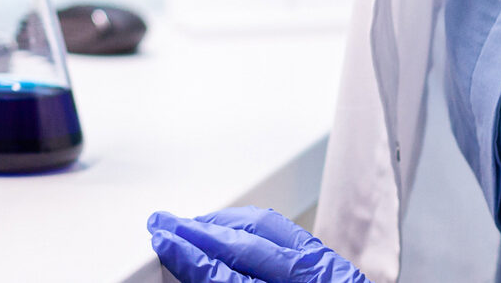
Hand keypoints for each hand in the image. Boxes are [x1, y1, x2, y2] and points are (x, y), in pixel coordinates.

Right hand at [148, 207, 372, 282]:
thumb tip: (194, 276)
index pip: (230, 281)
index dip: (193, 260)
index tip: (166, 244)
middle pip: (247, 248)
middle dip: (200, 233)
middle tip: (166, 226)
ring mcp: (327, 273)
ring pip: (269, 230)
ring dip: (225, 224)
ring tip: (192, 225)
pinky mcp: (334, 267)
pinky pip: (289, 232)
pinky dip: (255, 226)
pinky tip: (233, 227)